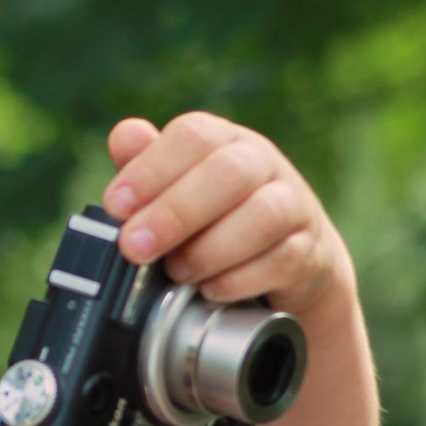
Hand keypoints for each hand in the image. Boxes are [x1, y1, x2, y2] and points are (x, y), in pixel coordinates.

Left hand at [102, 113, 350, 315]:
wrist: (289, 259)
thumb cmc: (216, 218)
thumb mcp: (177, 188)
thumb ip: (146, 164)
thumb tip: (125, 135)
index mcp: (222, 140)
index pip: (192, 136)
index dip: (150, 169)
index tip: (116, 206)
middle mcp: (261, 163)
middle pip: (229, 171)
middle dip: (175, 211)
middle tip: (135, 247)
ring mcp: (293, 205)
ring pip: (263, 214)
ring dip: (211, 248)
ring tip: (177, 273)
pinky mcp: (309, 250)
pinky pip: (283, 260)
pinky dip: (241, 278)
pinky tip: (212, 290)